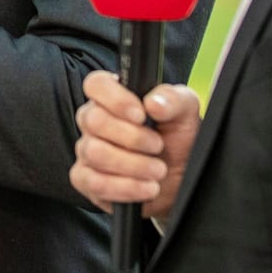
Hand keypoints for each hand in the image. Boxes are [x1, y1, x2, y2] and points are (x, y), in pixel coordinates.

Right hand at [69, 71, 200, 220]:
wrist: (179, 179)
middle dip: (132, 137)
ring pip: (95, 153)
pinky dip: (125, 187)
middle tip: (158, 146)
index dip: (115, 98)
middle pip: (93, 121)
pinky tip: (147, 187)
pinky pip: (93, 182)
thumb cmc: (177, 140)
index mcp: (113, 98)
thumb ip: (172, 99)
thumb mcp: (185, 114)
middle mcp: (94, 122)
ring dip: (133, 165)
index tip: (141, 114)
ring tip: (158, 170)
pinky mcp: (87, 180)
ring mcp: (87, 151)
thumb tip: (154, 103)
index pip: (96, 84)